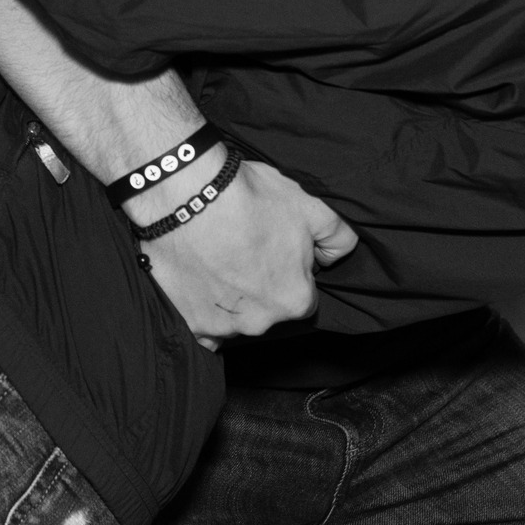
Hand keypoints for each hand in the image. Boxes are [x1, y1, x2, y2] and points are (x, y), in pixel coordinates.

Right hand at [141, 161, 360, 346]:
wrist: (187, 194)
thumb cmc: (250, 199)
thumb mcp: (312, 206)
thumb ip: (337, 237)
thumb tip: (335, 256)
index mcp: (295, 300)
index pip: (304, 298)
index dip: (291, 273)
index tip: (274, 252)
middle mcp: (260, 322)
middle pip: (268, 310)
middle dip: (260, 288)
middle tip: (243, 251)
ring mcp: (220, 326)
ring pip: (233, 319)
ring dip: (229, 299)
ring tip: (215, 260)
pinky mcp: (187, 321)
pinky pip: (201, 329)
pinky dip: (201, 313)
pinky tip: (198, 286)